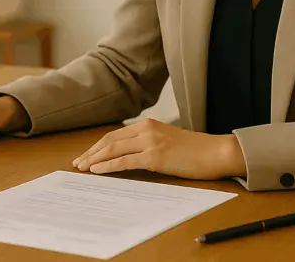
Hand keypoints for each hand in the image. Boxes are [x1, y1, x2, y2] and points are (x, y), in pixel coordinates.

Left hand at [72, 118, 245, 180]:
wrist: (216, 152)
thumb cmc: (195, 151)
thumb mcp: (167, 141)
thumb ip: (148, 144)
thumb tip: (128, 157)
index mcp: (148, 124)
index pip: (115, 134)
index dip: (98, 146)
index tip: (86, 155)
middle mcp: (147, 129)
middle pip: (110, 140)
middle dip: (91, 152)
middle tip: (78, 163)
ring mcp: (151, 142)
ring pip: (114, 149)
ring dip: (95, 159)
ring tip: (82, 168)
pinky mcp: (155, 156)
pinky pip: (125, 161)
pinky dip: (108, 166)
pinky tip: (97, 171)